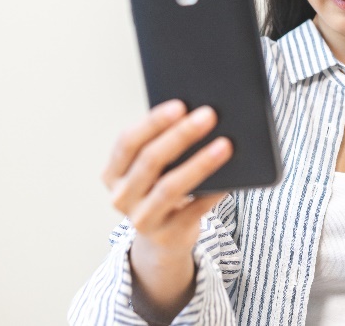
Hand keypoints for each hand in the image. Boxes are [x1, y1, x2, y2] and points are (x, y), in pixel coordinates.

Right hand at [101, 99, 233, 255]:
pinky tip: (230, 178)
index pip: (128, 142)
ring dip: (200, 163)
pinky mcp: (168, 236)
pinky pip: (194, 211)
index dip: (153, 122)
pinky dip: (212, 192)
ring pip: (170, 187)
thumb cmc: (161, 189)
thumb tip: (200, 117)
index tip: (180, 105)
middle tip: (208, 115)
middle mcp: (122, 197)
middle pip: (150, 160)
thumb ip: (165, 146)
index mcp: (114, 173)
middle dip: (181, 135)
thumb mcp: (154, 170)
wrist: (164, 240)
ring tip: (225, 145)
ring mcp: (142, 219)